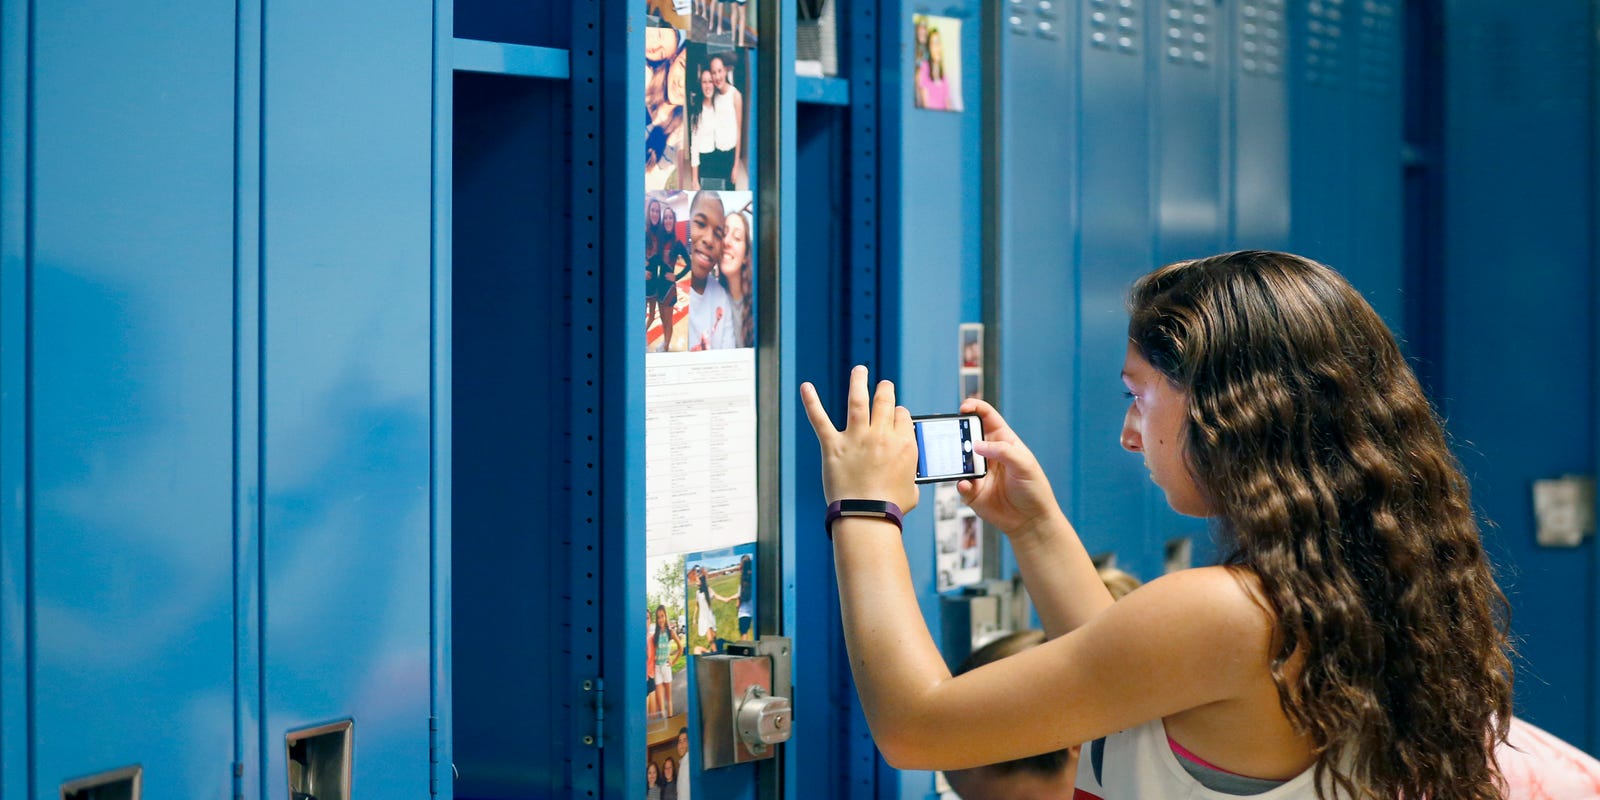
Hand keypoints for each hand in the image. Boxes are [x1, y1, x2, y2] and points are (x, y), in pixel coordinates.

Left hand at [800, 366, 918, 513]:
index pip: (902, 416)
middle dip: (885, 390)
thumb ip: (911, 475)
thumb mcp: (913, 488)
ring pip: (857, 400)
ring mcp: (856, 438)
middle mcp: (881, 435)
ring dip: (859, 381)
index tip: (894, 416)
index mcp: (904, 444)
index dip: (898, 414)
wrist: (867, 517)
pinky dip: (811, 402)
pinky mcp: (833, 446)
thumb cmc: (891, 507)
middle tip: (883, 385)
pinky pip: (820, 419)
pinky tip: (805, 387)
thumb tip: (907, 475)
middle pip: (885, 402)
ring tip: (860, 369)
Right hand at [955, 398, 1062, 536]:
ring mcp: (978, 472)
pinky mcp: (972, 491)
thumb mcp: (1024, 465)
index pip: (986, 417)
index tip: (964, 408)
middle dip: (956, 432)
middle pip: (966, 436)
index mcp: (1003, 441)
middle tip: (951, 434)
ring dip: (954, 459)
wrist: (1030, 521)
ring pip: (958, 459)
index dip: (974, 408)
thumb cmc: (1033, 488)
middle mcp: (987, 454)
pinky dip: (960, 483)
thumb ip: (1002, 451)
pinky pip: (960, 483)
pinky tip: (967, 485)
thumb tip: (976, 445)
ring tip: (955, 462)